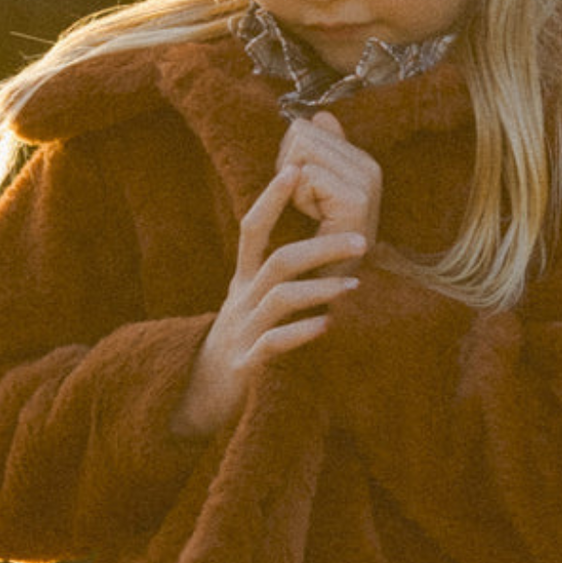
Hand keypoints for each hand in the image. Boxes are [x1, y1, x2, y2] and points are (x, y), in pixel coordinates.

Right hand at [170, 165, 365, 437]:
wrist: (199, 395)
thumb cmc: (239, 339)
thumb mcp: (250, 299)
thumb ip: (274, 269)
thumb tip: (315, 240)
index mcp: (243, 278)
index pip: (253, 228)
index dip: (271, 198)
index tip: (297, 167)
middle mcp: (241, 299)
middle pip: (278, 261)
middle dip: (321, 248)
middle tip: (362, 240)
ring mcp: (242, 332)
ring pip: (278, 299)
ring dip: (319, 289)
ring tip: (353, 286)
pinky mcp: (246, 366)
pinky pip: (272, 344)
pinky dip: (300, 333)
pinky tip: (326, 326)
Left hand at [276, 112, 381, 258]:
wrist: (319, 292)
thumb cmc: (311, 246)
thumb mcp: (313, 192)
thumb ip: (319, 150)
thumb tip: (321, 115)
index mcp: (362, 162)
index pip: (306, 127)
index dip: (290, 160)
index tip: (307, 196)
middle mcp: (371, 168)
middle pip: (301, 133)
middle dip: (289, 170)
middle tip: (307, 208)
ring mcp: (368, 184)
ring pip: (301, 151)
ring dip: (293, 187)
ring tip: (312, 217)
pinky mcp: (357, 200)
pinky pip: (305, 176)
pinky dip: (298, 201)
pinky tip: (316, 225)